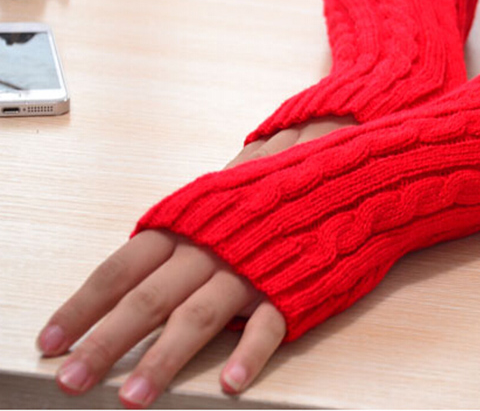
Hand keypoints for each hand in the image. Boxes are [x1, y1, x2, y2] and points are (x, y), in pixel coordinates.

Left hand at [37, 116, 356, 407]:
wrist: (349, 169)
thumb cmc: (282, 181)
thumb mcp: (224, 192)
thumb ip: (185, 224)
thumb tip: (139, 252)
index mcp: (192, 221)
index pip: (124, 266)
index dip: (85, 303)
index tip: (53, 337)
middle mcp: (214, 245)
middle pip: (148, 298)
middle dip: (106, 342)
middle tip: (71, 380)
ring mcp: (254, 266)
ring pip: (199, 316)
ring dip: (164, 359)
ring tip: (135, 397)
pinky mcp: (295, 285)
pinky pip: (269, 323)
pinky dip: (249, 355)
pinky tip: (229, 384)